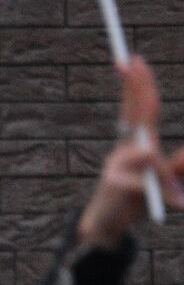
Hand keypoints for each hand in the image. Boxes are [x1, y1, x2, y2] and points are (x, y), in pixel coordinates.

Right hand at [78, 56, 183, 247]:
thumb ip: (178, 167)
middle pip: (136, 111)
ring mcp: (116, 163)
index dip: (138, 85)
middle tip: (131, 59)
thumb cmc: (138, 199)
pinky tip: (151, 202)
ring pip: (150, 154)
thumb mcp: (167, 182)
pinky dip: (158, 193)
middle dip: (136, 86)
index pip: (141, 108)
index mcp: (139, 143)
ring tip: (170, 197)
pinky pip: (147, 180)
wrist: (108, 226)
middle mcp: (126, 147)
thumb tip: (182, 152)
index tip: (134, 60)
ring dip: (163, 175)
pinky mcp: (116, 182)